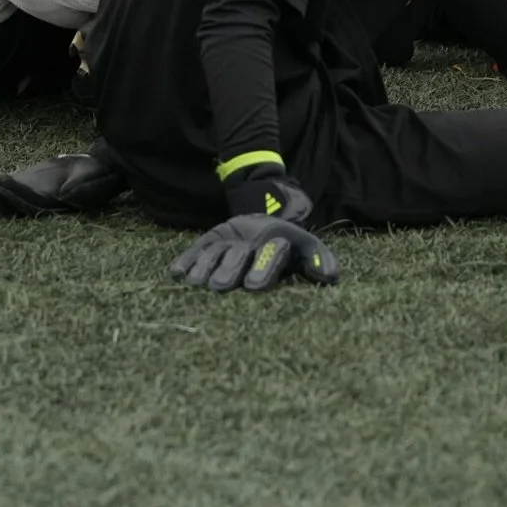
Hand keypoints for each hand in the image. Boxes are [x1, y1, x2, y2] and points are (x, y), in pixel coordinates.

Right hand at [173, 172, 337, 293]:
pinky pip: (197, 248)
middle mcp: (251, 239)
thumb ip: (319, 261)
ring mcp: (229, 238)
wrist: (263, 219)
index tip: (255, 286)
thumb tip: (331, 276)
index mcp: (277, 241)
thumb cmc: (288, 248)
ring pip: (215, 252)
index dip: (264, 266)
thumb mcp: (306, 249)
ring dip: (204, 267)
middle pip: (239, 254)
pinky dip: (187, 260)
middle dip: (230, 269)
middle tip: (220, 287)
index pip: (272, 252)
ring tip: (195, 285)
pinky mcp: (211, 239)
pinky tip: (176, 274)